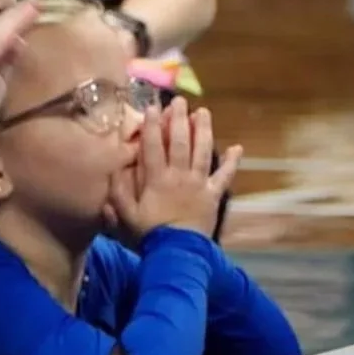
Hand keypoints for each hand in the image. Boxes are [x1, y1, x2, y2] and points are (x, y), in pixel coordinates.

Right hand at [108, 99, 240, 243]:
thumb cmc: (149, 234)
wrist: (177, 253)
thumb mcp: (125, 215)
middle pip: (180, 142)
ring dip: (203, 130)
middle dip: (179, 119)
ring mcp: (199, 184)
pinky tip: (237, 148)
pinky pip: (224, 176)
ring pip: (202, 151)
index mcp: (156, 179)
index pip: (153, 146)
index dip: (152, 125)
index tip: (152, 107)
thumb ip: (118, 191)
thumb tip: (116, 169)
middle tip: (179, 101)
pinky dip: (231, 162)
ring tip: (202, 112)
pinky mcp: (213, 195)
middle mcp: (179, 175)